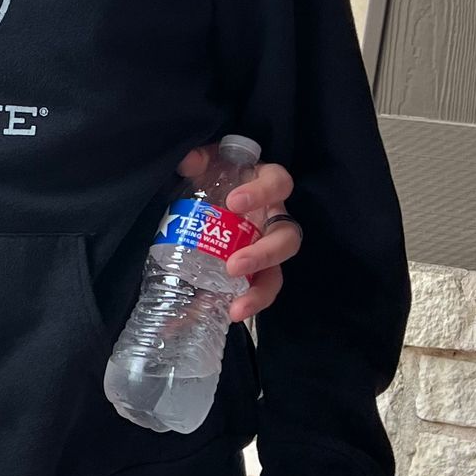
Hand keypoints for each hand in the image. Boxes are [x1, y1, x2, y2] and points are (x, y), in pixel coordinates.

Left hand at [177, 146, 299, 322]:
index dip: (262, 193)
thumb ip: (201, 159)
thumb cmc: (217, 176)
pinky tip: (221, 316)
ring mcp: (266, 249)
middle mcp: (273, 219)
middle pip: (287, 239)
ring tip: (237, 308)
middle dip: (265, 254)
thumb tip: (187, 163)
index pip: (278, 183)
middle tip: (234, 266)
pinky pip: (252, 292)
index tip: (234, 203)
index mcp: (267, 187)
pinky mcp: (253, 273)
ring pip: (277, 273)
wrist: (207, 196)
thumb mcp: (209, 163)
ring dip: (260, 293)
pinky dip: (237, 306)